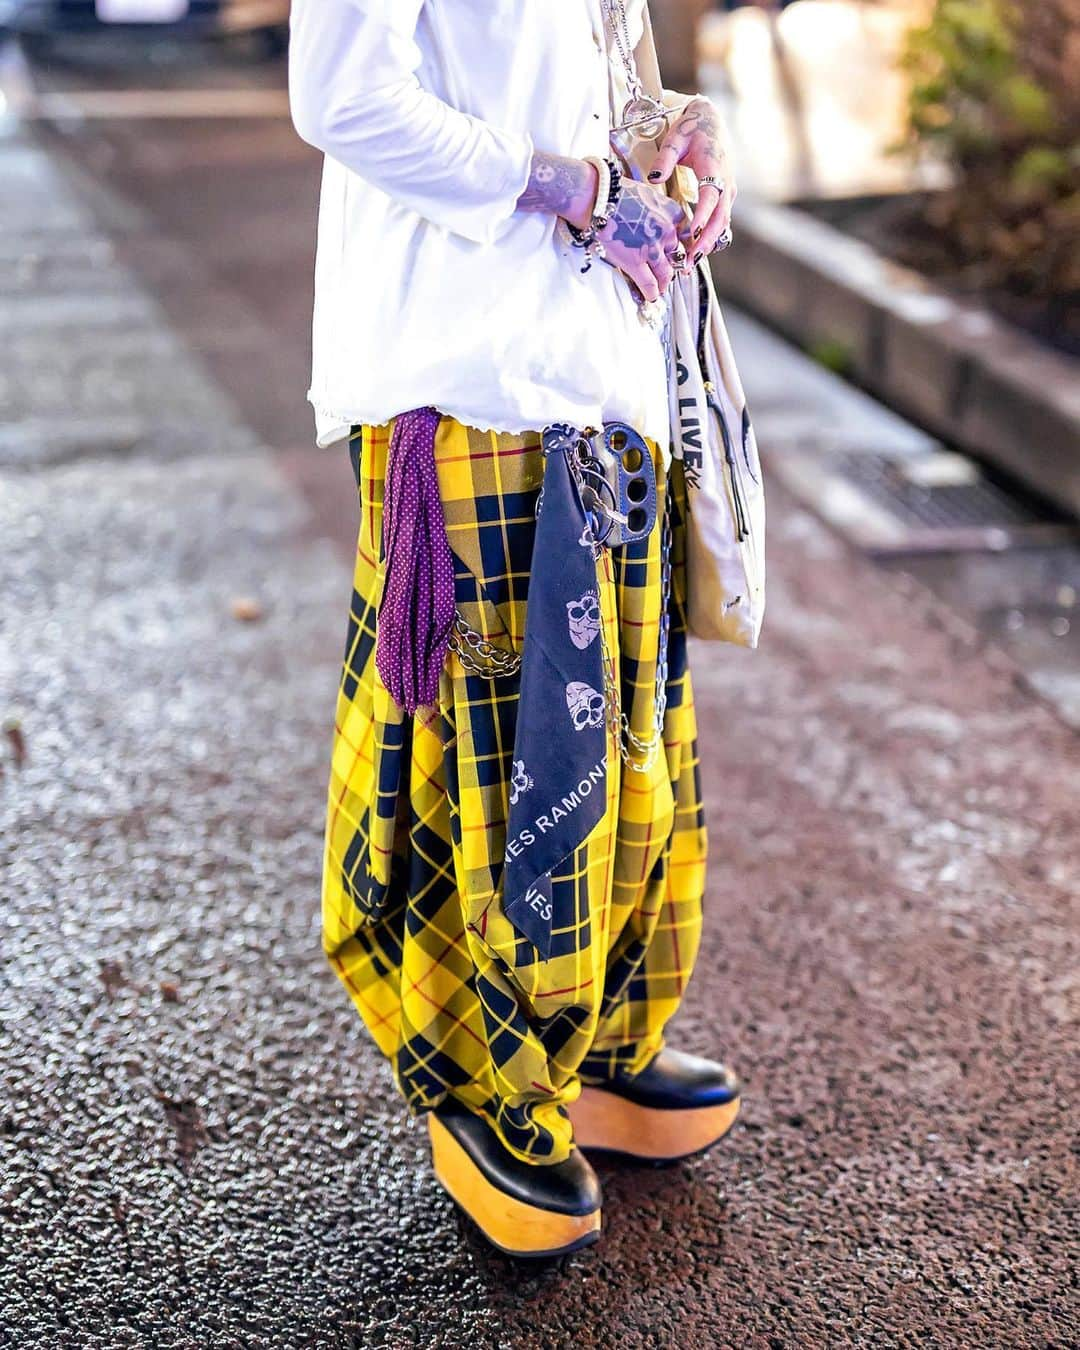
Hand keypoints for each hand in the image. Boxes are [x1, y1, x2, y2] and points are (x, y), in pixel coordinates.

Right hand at [595, 178, 686, 302]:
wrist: (596, 198)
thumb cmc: (615, 194)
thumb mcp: (647, 195)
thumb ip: (657, 211)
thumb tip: (655, 223)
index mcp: (672, 212)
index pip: (686, 235)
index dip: (681, 247)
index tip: (677, 253)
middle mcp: (667, 230)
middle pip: (677, 256)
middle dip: (673, 266)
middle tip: (669, 272)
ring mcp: (653, 248)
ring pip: (666, 273)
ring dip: (664, 283)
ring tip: (661, 288)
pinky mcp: (636, 262)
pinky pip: (649, 283)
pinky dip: (652, 293)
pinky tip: (652, 297)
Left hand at [647, 96, 736, 265]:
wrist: (710, 120)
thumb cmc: (691, 129)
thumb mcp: (675, 138)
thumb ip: (665, 159)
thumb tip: (653, 178)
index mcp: (715, 168)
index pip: (710, 197)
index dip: (702, 217)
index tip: (691, 234)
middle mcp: (726, 183)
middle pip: (720, 218)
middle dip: (705, 241)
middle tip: (689, 261)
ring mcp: (728, 191)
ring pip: (722, 224)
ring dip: (707, 244)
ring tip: (690, 264)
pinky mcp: (725, 197)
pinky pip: (720, 221)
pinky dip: (709, 237)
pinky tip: (696, 252)